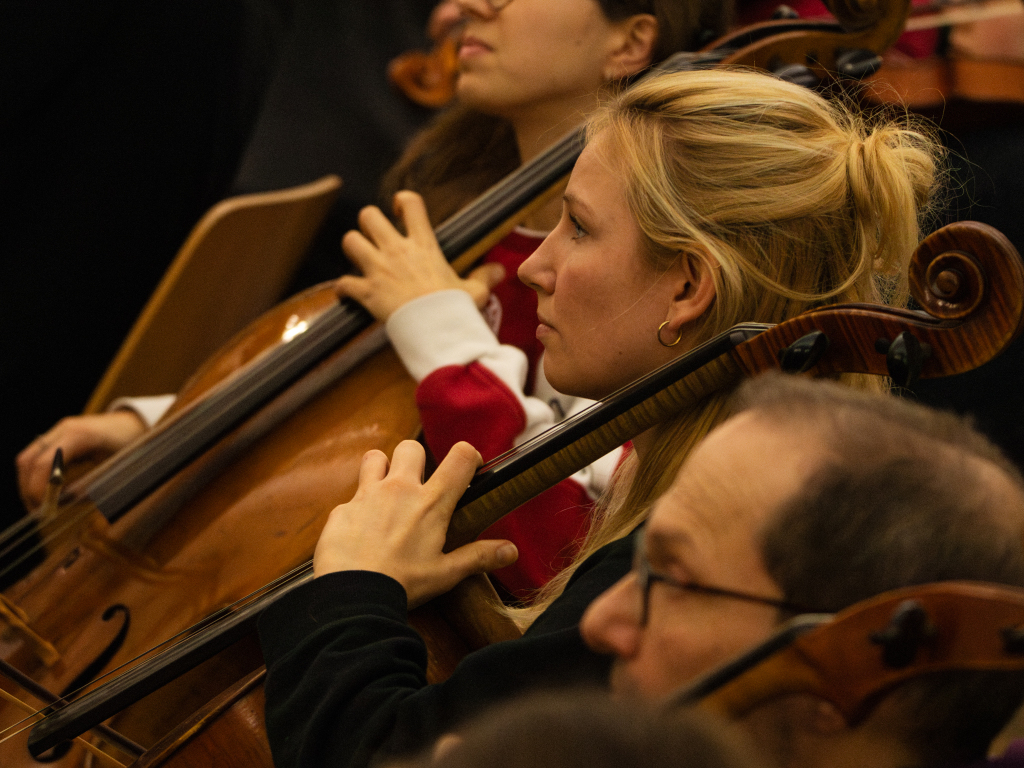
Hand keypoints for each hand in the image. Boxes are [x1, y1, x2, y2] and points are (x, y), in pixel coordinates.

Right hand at [16, 410, 145, 509]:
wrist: (136, 425)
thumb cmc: (132, 447)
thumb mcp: (115, 469)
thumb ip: (89, 487)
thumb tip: (60, 504)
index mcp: (80, 435)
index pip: (43, 464)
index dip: (37, 489)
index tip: (43, 510)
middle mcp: (64, 429)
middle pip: (27, 460)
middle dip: (27, 488)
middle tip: (37, 512)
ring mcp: (59, 430)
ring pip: (28, 458)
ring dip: (29, 483)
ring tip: (41, 505)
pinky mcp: (59, 436)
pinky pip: (38, 456)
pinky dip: (37, 475)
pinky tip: (48, 493)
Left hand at [313, 440, 517, 607]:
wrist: (354, 597)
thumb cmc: (403, 584)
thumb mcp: (445, 573)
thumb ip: (478, 557)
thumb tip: (510, 551)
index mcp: (431, 503)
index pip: (460, 457)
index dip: (468, 456)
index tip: (468, 468)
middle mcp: (399, 490)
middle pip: (412, 448)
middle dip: (417, 460)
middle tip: (419, 485)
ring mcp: (367, 496)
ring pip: (375, 458)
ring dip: (382, 469)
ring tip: (385, 492)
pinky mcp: (342, 510)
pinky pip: (350, 499)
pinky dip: (357, 510)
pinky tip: (360, 532)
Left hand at [336, 191, 504, 319]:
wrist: (435, 329)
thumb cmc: (455, 308)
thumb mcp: (475, 292)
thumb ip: (484, 278)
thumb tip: (500, 271)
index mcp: (423, 245)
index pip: (411, 203)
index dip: (402, 201)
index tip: (401, 211)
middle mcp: (397, 250)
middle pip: (368, 215)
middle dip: (368, 224)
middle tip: (376, 237)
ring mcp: (378, 269)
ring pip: (349, 241)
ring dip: (353, 249)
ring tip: (361, 260)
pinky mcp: (366, 291)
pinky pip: (344, 283)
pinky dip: (344, 289)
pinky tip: (349, 294)